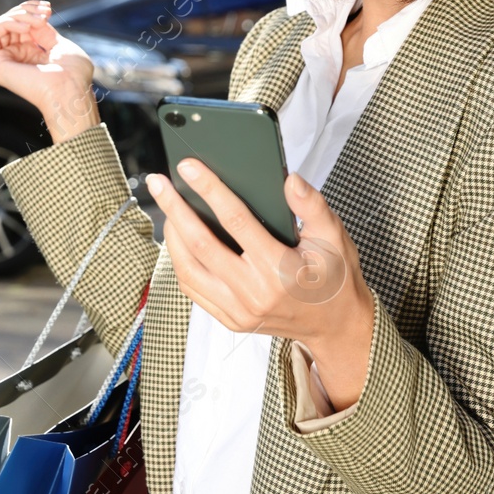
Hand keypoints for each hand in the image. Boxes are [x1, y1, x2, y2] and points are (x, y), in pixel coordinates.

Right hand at [0, 0, 99, 141]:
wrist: (70, 89)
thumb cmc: (72, 74)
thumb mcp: (58, 44)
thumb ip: (43, 31)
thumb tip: (33, 17)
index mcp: (29, 56)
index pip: (18, 24)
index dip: (30, 9)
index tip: (48, 8)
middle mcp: (14, 59)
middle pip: (8, 22)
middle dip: (26, 10)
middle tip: (45, 13)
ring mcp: (3, 63)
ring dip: (18, 15)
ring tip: (38, 21)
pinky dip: (6, 23)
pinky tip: (26, 26)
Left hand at [145, 160, 376, 410]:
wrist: (335, 325)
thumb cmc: (333, 277)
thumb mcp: (333, 236)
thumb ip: (312, 205)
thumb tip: (289, 180)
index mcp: (280, 269)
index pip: (236, 221)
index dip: (209, 190)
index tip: (189, 167)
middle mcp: (254, 294)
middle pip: (201, 245)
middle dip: (175, 209)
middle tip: (158, 183)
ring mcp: (239, 311)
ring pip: (189, 270)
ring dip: (172, 236)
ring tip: (167, 208)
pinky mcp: (231, 320)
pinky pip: (194, 289)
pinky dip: (180, 261)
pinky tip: (179, 239)